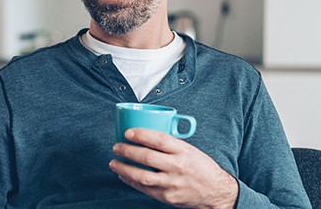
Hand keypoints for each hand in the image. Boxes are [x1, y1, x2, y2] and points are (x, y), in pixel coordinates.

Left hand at [109, 128, 237, 208]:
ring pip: (142, 175)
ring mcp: (172, 183)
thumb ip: (170, 144)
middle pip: (146, 157)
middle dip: (127, 151)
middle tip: (116, 147)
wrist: (216, 192)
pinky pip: (144, 188)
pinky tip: (123, 175)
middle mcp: (177, 166)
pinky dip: (130, 181)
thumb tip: (145, 135)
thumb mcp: (189, 149)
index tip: (127, 132)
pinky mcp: (167, 197)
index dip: (140, 134)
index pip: (159, 139)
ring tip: (114, 162)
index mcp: (183, 151)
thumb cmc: (201, 167)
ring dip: (124, 168)